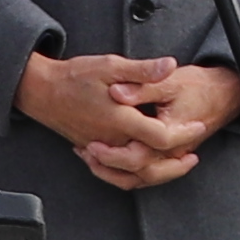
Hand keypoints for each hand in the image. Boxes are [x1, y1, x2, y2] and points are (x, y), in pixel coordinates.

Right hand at [20, 46, 235, 189]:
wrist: (42, 91)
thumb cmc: (74, 77)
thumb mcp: (111, 65)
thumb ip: (143, 70)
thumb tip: (169, 65)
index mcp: (120, 119)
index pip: (161, 136)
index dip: (184, 133)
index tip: (198, 126)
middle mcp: (112, 140)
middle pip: (150, 164)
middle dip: (176, 164)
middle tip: (193, 155)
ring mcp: (101, 149)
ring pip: (134, 174)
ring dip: (158, 173)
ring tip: (175, 163)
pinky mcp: (93, 152)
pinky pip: (117, 173)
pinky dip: (134, 174)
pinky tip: (144, 164)